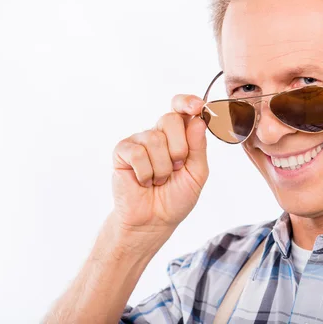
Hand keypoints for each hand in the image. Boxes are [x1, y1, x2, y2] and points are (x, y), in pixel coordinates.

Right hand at [111, 95, 207, 239]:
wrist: (154, 221)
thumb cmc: (176, 197)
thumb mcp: (197, 173)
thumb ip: (199, 147)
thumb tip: (198, 119)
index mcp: (179, 135)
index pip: (182, 107)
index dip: (188, 102)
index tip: (197, 106)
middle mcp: (158, 133)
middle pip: (170, 119)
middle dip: (179, 149)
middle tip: (176, 168)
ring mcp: (140, 141)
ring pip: (155, 139)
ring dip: (163, 168)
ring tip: (159, 180)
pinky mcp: (123, 151)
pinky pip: (138, 153)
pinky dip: (146, 173)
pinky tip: (144, 181)